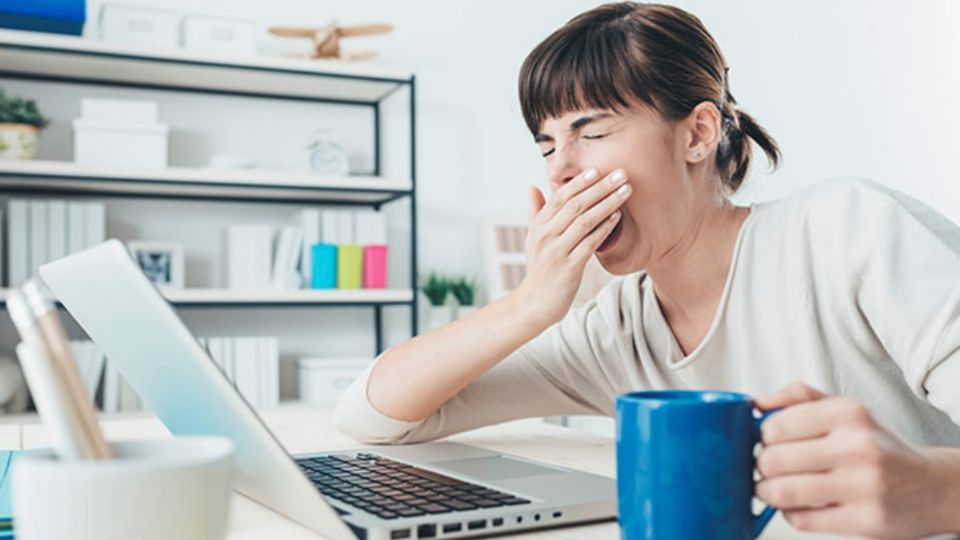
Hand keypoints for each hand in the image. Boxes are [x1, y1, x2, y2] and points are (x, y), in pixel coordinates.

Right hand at [514, 168, 630, 325]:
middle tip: (621, 174)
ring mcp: (556, 252)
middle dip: (600, 187)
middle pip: (575, 205)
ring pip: (585, 221)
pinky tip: (618, 217)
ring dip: (608, 204)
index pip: (559, 197)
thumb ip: (535, 212)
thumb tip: (533, 187)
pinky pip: (590, 243)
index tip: (598, 170)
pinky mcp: (569, 268)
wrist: (535, 303)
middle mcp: (545, 236)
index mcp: (538, 226)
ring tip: (626, 191)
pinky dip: (605, 228)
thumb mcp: (532, 239)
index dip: (579, 182)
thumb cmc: (539, 268)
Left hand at [754, 382, 959, 538]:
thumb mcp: (845, 410)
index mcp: (848, 413)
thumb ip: (799, 397)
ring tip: (773, 488)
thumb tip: (757, 403)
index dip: (763, 437)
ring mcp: (864, 485)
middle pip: (774, 460)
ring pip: (783, 492)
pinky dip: (790, 513)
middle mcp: (858, 446)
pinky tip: (801, 505)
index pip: (775, 425)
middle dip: (761, 466)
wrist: (932, 486)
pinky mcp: (866, 520)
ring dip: (767, 492)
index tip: (768, 442)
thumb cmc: (878, 446)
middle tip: (768, 468)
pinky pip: (802, 520)